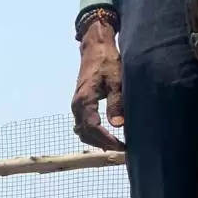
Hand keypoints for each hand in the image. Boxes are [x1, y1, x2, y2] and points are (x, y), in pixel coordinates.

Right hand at [71, 19, 124, 150]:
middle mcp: (76, 106)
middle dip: (102, 143)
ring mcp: (76, 106)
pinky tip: (106, 135)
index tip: (121, 146)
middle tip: (122, 148)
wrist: (95, 49)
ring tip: (115, 144)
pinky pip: (83, 125)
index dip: (106, 140)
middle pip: (85, 134)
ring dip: (96, 140)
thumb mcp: (117, 80)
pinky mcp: (80, 104)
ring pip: (82, 131)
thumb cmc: (107, 62)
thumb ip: (117, 103)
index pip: (92, 128)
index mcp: (84, 101)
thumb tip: (118, 125)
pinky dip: (93, 133)